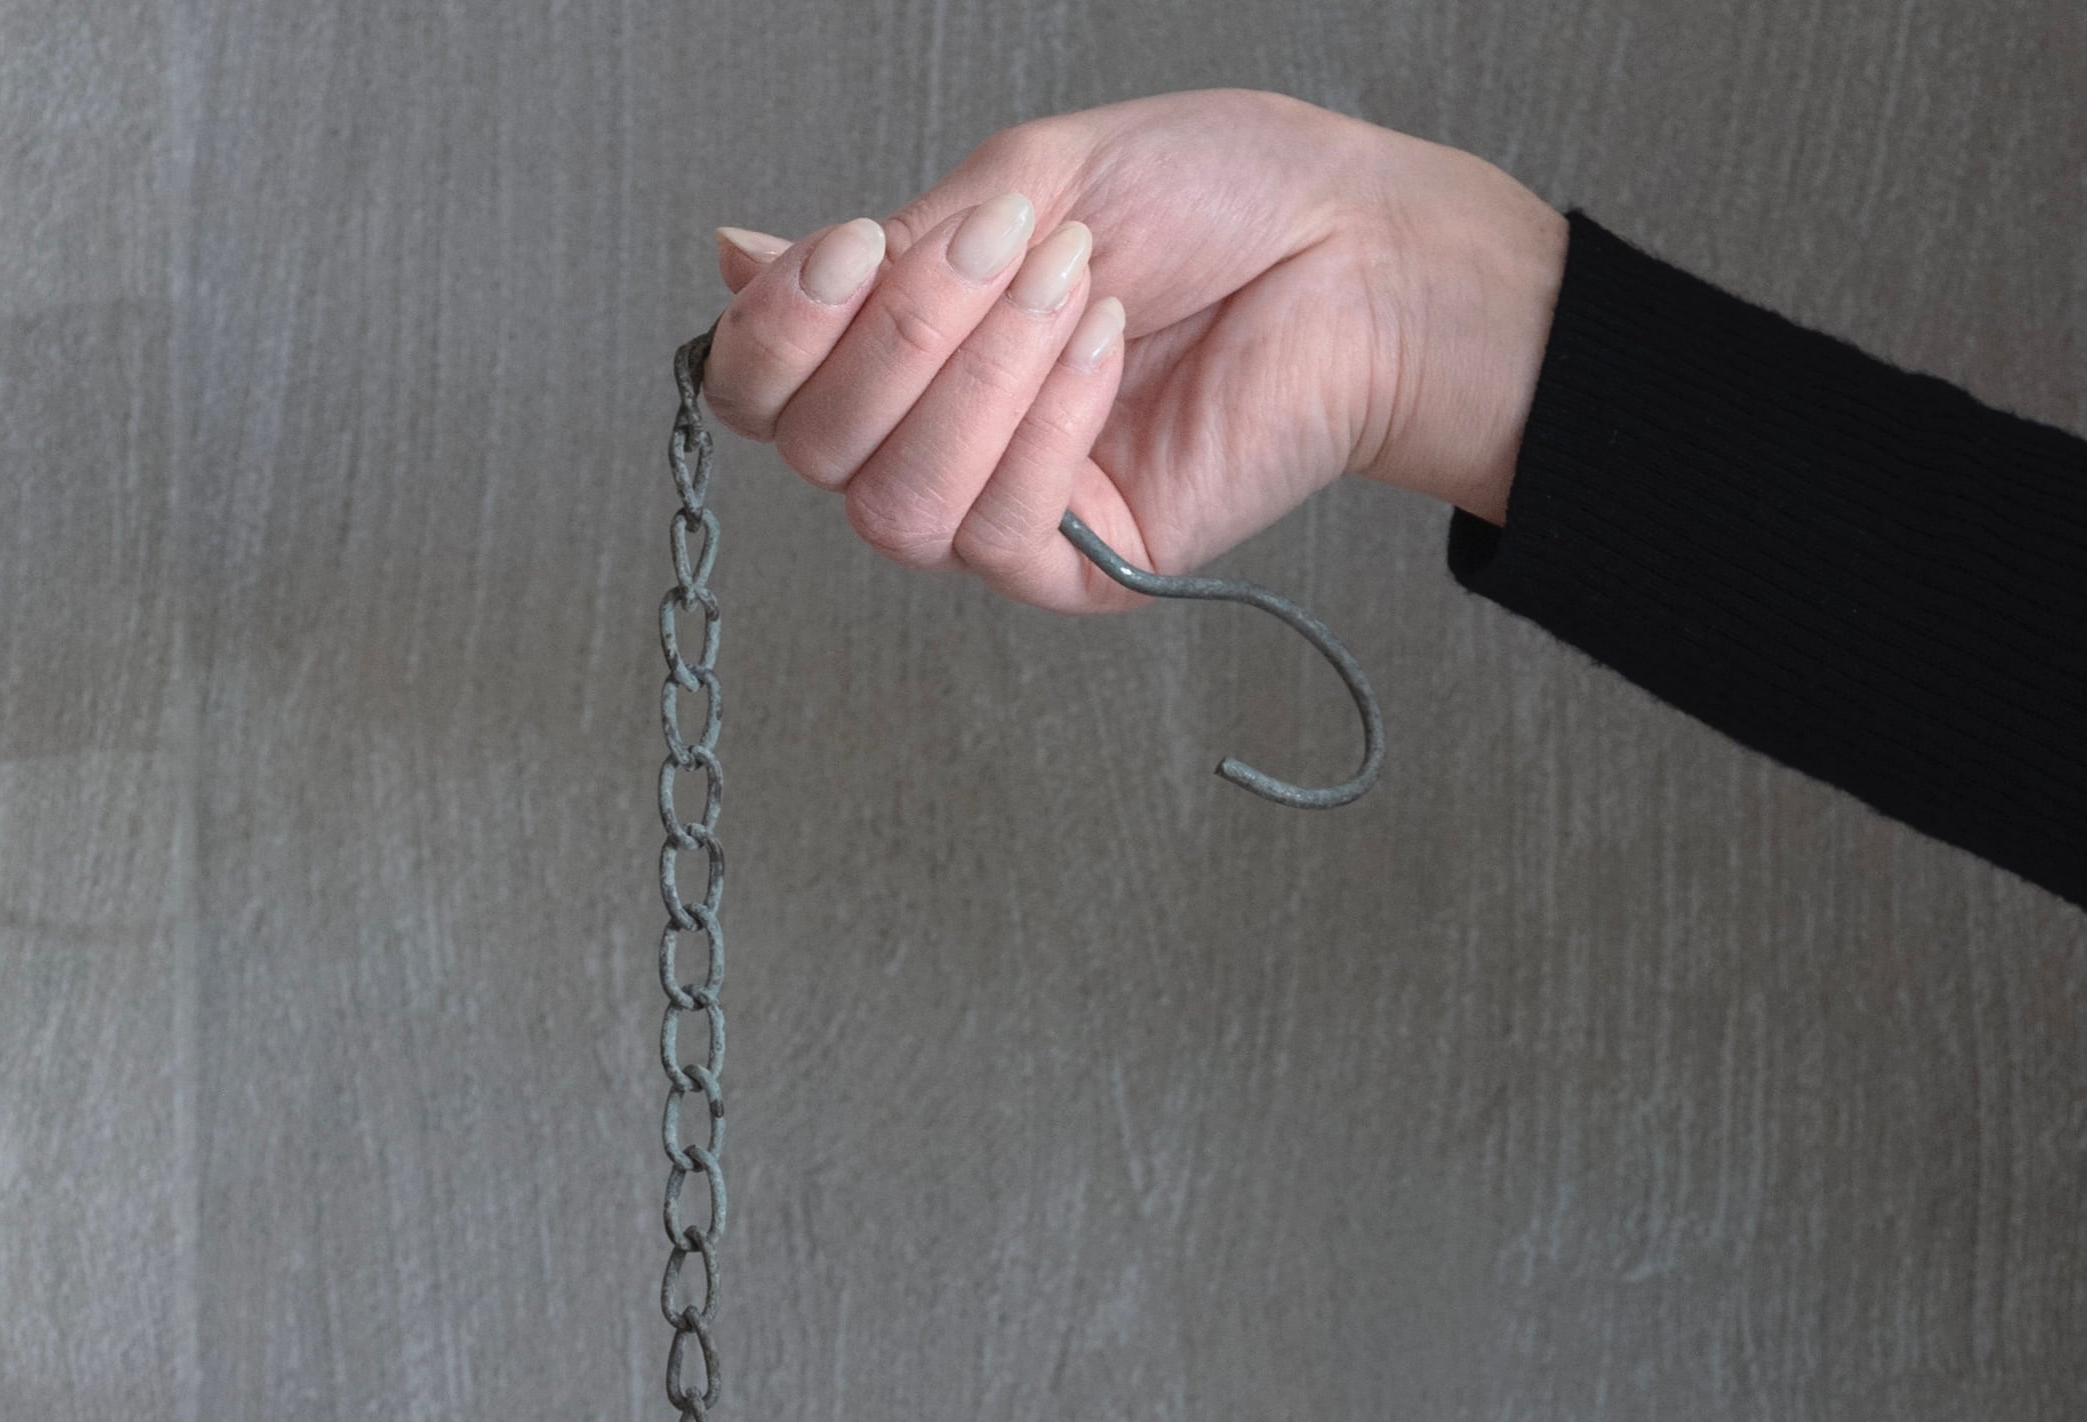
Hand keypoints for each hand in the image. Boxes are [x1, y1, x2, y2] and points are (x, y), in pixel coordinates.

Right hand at [700, 91, 1563, 608]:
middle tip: (1007, 241)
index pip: (760, 394)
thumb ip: (884, 245)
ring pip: (894, 505)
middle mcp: (934, 444)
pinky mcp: (1076, 570)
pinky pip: (995, 530)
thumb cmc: (1216, 201)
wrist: (1353, 250)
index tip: (847, 246)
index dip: (774, 331)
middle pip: (814, 452)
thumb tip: (733, 261)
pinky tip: (1108, 346)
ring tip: (1074, 284)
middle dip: (898, 333)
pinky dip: (1046, 420)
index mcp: (904, 353)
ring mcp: (999, 517)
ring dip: (977, 376)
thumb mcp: (1021, 185)